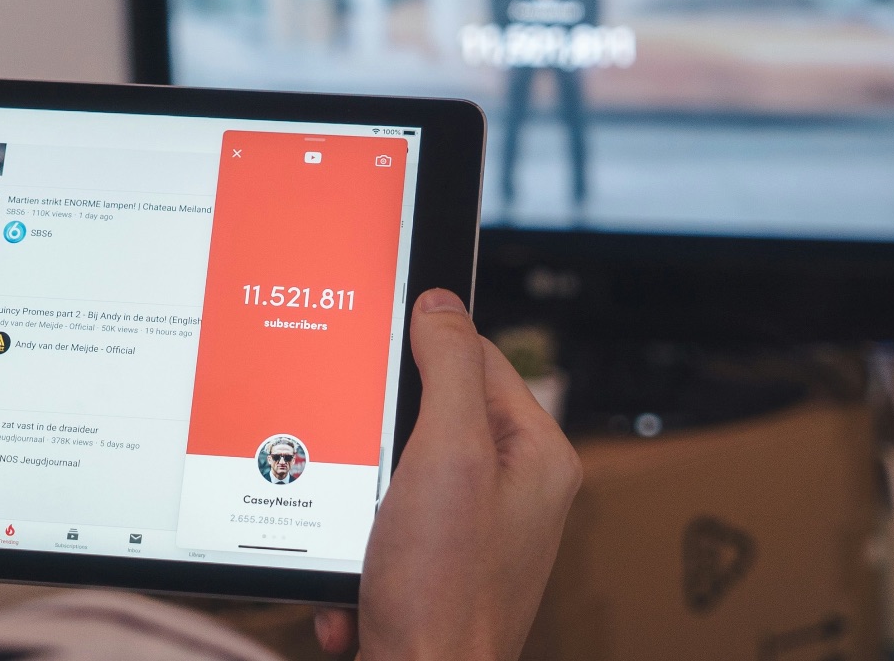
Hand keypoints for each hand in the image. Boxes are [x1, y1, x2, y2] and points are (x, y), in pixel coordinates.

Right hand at [313, 289, 580, 659]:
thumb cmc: (443, 590)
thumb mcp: (446, 456)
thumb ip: (448, 370)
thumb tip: (440, 304)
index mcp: (534, 455)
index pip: (478, 358)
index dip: (423, 350)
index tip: (377, 352)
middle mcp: (513, 491)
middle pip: (431, 416)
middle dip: (379, 444)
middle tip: (362, 463)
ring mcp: (475, 533)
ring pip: (397, 476)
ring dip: (360, 505)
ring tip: (361, 536)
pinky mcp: (437, 568)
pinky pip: (384, 531)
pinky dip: (358, 553)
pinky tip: (359, 581)